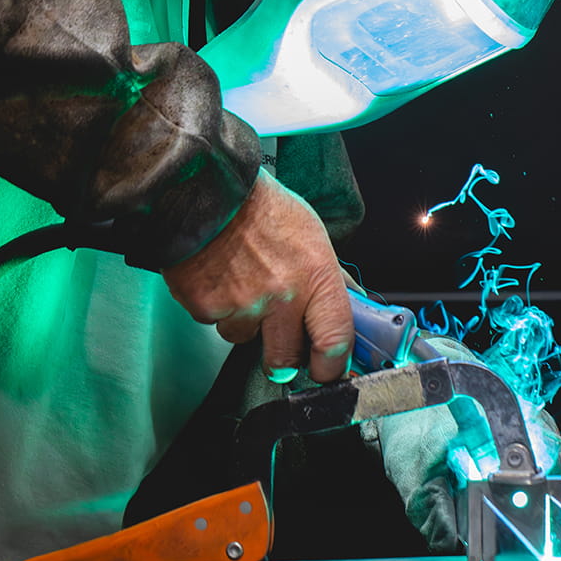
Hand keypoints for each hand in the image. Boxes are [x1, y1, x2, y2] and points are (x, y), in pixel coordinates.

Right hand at [162, 170, 353, 382]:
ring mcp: (241, 305)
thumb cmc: (262, 208)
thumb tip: (355, 305)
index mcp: (315, 277)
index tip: (328, 371)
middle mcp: (281, 297)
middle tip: (279, 338)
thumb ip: (331, 277)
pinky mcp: (204, 307)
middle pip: (285, 362)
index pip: (335, 342)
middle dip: (282, 357)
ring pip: (243, 339)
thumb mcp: (312, 235)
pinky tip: (218, 276)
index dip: (332, 367)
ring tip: (240, 282)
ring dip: (244, 321)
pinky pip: (214, 321)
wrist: (206, 189)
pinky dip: (215, 305)